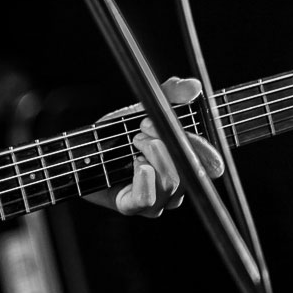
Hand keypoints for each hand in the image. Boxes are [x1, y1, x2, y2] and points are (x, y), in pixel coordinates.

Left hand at [85, 77, 223, 217]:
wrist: (81, 150)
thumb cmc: (115, 134)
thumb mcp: (143, 109)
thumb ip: (169, 96)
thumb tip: (192, 86)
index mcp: (185, 167)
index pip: (211, 165)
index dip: (201, 147)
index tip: (177, 125)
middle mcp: (175, 188)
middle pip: (191, 172)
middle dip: (169, 143)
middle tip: (145, 126)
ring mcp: (155, 200)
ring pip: (171, 183)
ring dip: (153, 155)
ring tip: (134, 140)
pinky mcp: (130, 207)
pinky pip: (147, 200)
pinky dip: (144, 179)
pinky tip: (137, 164)